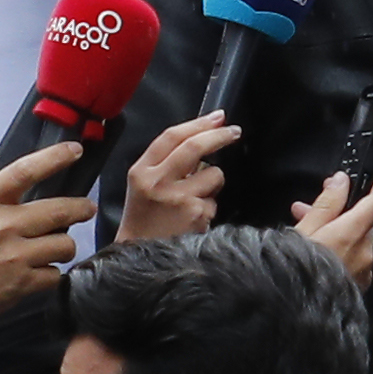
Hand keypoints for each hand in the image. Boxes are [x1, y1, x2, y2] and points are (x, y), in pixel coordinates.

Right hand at [0, 144, 94, 339]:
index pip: (27, 170)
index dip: (56, 157)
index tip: (75, 150)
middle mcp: (3, 225)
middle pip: (59, 210)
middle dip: (80, 207)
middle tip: (86, 208)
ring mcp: (14, 257)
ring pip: (63, 245)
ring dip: (65, 244)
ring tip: (58, 246)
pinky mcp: (18, 287)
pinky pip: (53, 275)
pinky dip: (51, 273)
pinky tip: (42, 273)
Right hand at [113, 111, 237, 243]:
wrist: (138, 256)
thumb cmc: (143, 219)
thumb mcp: (142, 185)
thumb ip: (164, 162)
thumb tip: (202, 139)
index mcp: (141, 171)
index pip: (171, 137)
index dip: (198, 123)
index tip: (217, 117)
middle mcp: (158, 182)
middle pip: (194, 147)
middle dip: (219, 135)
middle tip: (234, 131)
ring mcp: (178, 199)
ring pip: (213, 174)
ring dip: (213, 183)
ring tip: (196, 198)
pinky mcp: (196, 216)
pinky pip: (215, 202)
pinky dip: (209, 207)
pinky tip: (194, 218)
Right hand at [294, 171, 372, 286]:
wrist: (295, 316)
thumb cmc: (295, 271)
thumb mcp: (305, 230)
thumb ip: (326, 203)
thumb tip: (341, 181)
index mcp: (352, 234)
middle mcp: (364, 252)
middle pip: (362, 222)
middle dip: (339, 212)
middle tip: (310, 207)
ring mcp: (363, 272)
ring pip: (355, 242)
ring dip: (336, 231)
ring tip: (304, 230)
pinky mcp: (358, 287)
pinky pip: (353, 261)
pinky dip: (339, 252)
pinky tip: (317, 253)